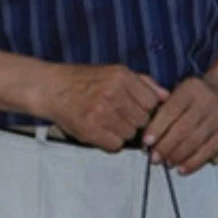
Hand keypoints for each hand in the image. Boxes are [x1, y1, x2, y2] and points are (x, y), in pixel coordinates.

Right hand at [39, 64, 167, 150]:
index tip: (139, 109)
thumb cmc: (85, 80)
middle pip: (143, 120)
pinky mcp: (90, 130)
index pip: (152, 102)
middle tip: (122, 116)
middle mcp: (113, 94)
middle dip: (137, 121)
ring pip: (130, 134)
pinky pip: (115, 145)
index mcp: (122, 77)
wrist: (52, 88)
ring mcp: (101, 113)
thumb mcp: (116, 71)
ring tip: (111, 122)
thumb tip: (166, 96)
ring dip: (124, 132)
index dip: (147, 108)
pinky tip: (103, 131)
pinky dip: (112, 142)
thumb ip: (144, 83)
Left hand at [143, 73, 217, 174]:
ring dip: (176, 157)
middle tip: (153, 159)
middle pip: (183, 129)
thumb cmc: (194, 98)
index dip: (157, 128)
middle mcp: (208, 101)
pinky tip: (180, 169)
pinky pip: (207, 153)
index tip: (145, 143)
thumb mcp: (180, 93)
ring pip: (194, 143)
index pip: (172, 109)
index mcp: (192, 88)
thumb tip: (147, 141)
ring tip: (166, 163)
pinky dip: (192, 164)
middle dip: (165, 147)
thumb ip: (163, 110)